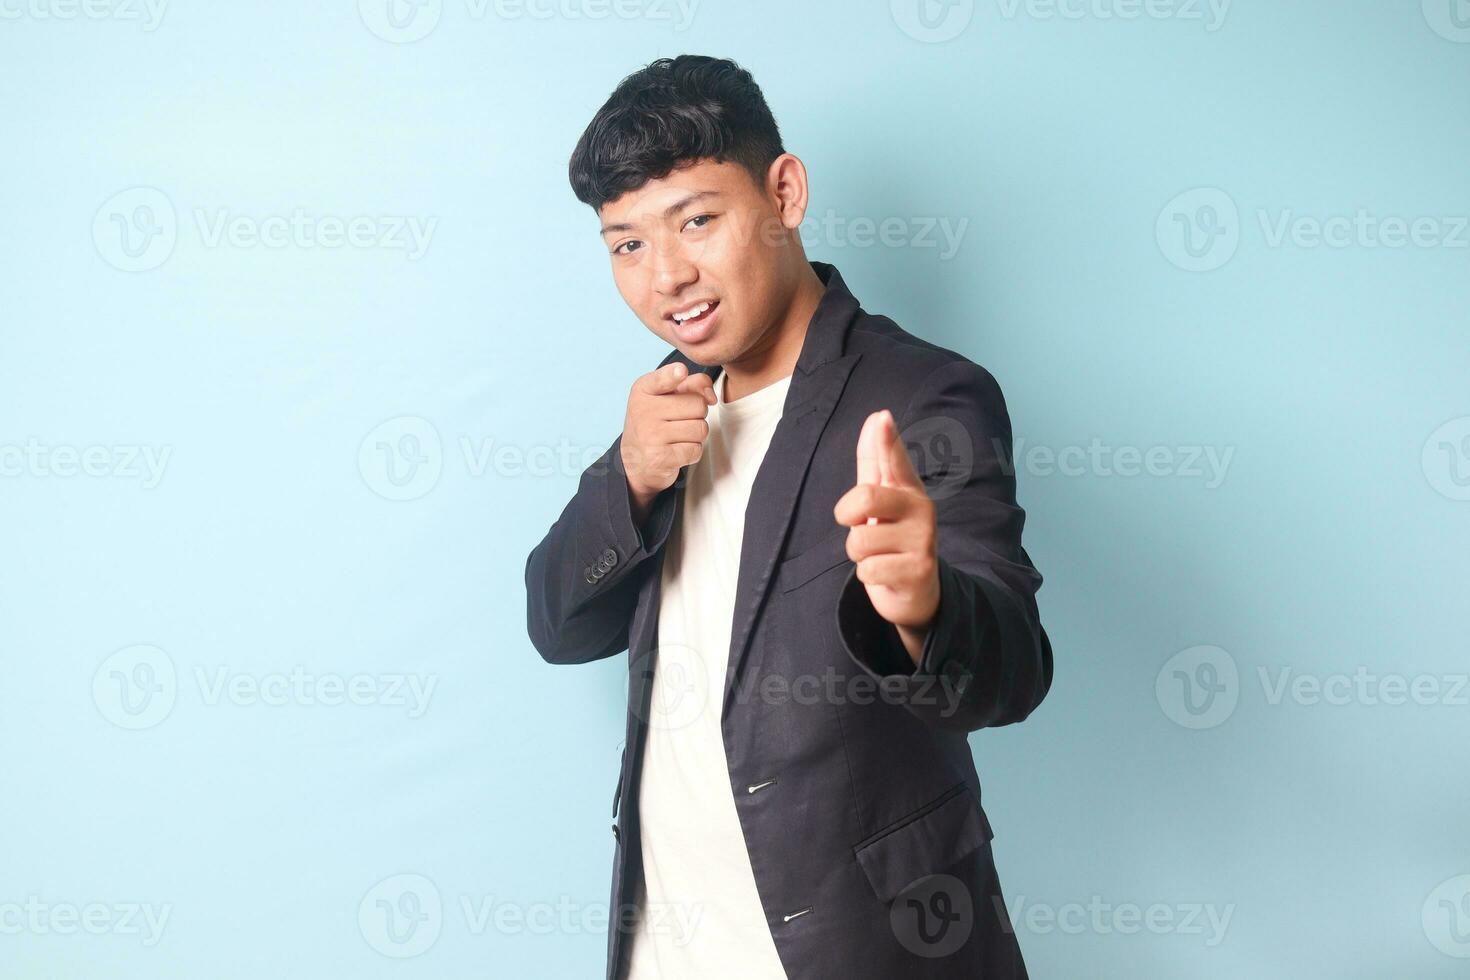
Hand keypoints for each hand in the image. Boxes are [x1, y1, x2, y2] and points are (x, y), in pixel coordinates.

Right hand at [621, 362, 715, 522]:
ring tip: (678, 436)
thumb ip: (692, 385)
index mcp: (643, 390)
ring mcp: (650, 435)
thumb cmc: (656, 422)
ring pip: (700, 428)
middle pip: (698, 404)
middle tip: (680, 421)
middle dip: (697, 414)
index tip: (681, 371)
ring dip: (696, 435)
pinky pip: (696, 450)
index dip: (676, 374)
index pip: (665, 377)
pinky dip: (692, 452)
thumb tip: (712, 397)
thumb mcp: (667, 397)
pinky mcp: (660, 458)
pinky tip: (676, 451)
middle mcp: (643, 411)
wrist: (634, 461)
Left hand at [833, 409, 939, 667]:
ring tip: (878, 555)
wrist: (915, 591)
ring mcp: (923, 540)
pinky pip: (868, 570)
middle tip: (860, 527)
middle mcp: (922, 509)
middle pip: (865, 498)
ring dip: (859, 554)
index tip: (882, 418)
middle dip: (848, 517)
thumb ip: (875, 461)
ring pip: (860, 541)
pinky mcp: (919, 570)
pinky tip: (887, 574)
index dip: (887, 441)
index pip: (895, 460)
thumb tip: (877, 416)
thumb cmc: (891, 538)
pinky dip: (868, 575)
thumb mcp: (881, 500)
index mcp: (907, 488)